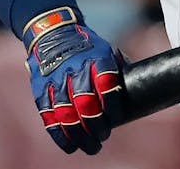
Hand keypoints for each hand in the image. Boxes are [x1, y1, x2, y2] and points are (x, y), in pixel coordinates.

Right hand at [24, 6, 122, 154]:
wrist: (53, 32)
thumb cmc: (88, 47)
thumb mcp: (106, 49)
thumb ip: (118, 69)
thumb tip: (139, 89)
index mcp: (96, 57)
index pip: (107, 83)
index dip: (112, 104)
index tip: (116, 118)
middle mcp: (75, 68)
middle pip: (85, 102)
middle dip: (96, 125)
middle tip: (103, 136)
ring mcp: (56, 79)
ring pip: (66, 113)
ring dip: (79, 134)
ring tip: (91, 146)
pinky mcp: (40, 89)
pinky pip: (49, 116)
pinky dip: (59, 134)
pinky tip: (70, 146)